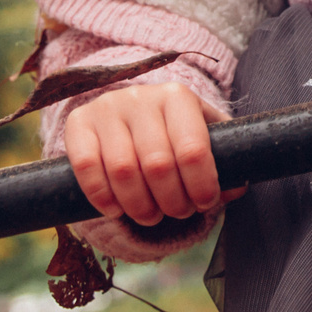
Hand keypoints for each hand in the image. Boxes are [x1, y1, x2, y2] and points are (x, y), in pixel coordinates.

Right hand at [60, 82, 238, 228]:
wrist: (129, 114)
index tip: (204, 203)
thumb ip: (223, 163)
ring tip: (150, 215)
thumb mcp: (203, 138)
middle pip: (158, 165)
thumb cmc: (173, 132)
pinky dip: (103, 198)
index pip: (193, 149)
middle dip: (172, 201)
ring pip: (122, 170)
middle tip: (178, 212)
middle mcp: (141, 97)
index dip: (201, 186)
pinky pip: (86, 167)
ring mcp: (106, 108)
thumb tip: (233, 189)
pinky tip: (116, 209)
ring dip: (139, 205)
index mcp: (178, 97)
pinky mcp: (78, 122)